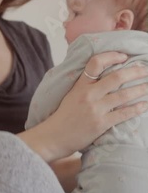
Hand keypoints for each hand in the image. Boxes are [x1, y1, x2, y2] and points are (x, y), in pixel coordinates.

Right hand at [21, 52, 147, 161]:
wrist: (54, 136)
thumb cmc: (64, 116)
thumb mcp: (71, 94)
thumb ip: (85, 85)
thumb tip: (102, 76)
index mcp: (80, 85)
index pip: (96, 63)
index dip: (112, 56)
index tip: (124, 57)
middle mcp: (88, 94)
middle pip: (116, 77)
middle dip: (135, 72)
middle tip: (146, 69)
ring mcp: (95, 109)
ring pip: (124, 95)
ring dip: (141, 89)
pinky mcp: (101, 124)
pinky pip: (123, 113)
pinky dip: (137, 108)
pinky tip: (145, 105)